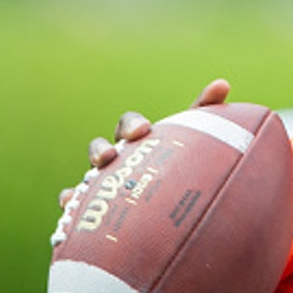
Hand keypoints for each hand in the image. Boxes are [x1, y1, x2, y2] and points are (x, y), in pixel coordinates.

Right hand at [58, 79, 231, 209]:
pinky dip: (70, 200)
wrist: (179, 210)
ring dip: (86, 179)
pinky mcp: (94, 207)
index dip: (133, 126)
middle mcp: (119, 160)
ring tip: (95, 182)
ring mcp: (103, 182)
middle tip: (111, 157)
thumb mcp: (200, 142)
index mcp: (142, 143)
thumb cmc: (188, 166)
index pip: (132, 126)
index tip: (142, 131)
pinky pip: (75, 204)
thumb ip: (209, 115)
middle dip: (101, 149)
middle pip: (102, 147)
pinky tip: (69, 201)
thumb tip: (222, 83)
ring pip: (87, 174)